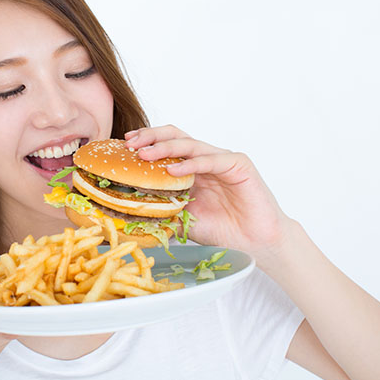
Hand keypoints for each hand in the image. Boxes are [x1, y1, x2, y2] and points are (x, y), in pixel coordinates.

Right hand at [0, 245, 16, 379]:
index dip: (2, 296)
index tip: (14, 281)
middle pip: (2, 320)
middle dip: (16, 303)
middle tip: (26, 285)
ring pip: (9, 329)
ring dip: (18, 312)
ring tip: (22, 294)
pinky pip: (6, 337)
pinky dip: (12, 322)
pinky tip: (10, 310)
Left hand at [125, 126, 295, 265]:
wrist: (255, 242)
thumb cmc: (221, 230)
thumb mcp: (182, 219)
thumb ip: (162, 209)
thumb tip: (129, 211)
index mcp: (192, 167)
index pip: (166, 145)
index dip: (146, 142)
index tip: (124, 146)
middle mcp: (206, 159)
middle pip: (176, 137)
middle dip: (151, 137)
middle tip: (131, 144)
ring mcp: (223, 159)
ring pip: (191, 145)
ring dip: (166, 149)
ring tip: (146, 155)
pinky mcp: (239, 165)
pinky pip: (211, 160)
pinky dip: (191, 163)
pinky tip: (173, 171)